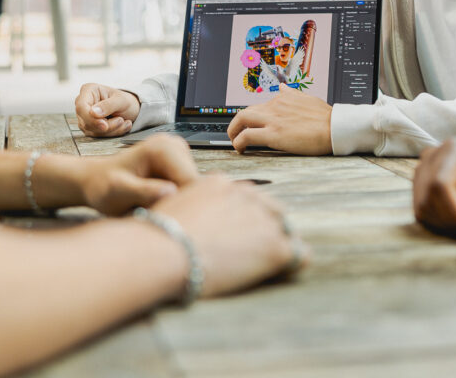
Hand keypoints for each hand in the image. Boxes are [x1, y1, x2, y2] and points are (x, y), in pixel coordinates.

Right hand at [75, 83, 140, 136]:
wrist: (129, 109)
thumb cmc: (124, 101)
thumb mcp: (121, 100)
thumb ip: (108, 105)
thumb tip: (92, 113)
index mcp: (88, 90)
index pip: (81, 106)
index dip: (90, 118)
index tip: (104, 125)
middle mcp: (83, 103)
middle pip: (86, 121)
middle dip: (106, 126)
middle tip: (121, 120)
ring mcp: (84, 117)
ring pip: (92, 131)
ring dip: (111, 130)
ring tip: (124, 121)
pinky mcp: (89, 128)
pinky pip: (98, 136)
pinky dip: (112, 133)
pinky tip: (123, 126)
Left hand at [77, 134, 198, 214]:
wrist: (95, 179)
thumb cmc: (102, 186)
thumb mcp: (118, 191)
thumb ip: (143, 191)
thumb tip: (170, 192)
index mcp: (163, 148)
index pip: (191, 182)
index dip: (179, 205)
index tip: (158, 215)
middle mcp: (176, 145)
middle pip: (196, 186)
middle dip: (178, 203)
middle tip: (150, 212)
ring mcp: (179, 153)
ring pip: (194, 189)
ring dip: (176, 203)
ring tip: (149, 206)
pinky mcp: (179, 163)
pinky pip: (187, 188)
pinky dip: (174, 200)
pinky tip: (154, 203)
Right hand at [154, 175, 307, 296]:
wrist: (164, 249)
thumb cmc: (158, 234)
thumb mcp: (172, 204)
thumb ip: (189, 203)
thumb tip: (187, 213)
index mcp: (221, 183)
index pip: (244, 196)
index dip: (241, 216)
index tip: (235, 232)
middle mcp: (246, 195)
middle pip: (268, 207)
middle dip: (262, 226)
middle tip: (250, 249)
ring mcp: (263, 219)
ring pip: (284, 228)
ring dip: (277, 243)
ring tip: (266, 263)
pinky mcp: (274, 246)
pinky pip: (298, 253)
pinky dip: (292, 263)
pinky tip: (282, 271)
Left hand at [227, 84, 331, 154]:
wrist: (335, 127)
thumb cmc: (326, 117)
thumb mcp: (307, 98)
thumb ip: (291, 93)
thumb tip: (282, 87)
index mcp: (282, 98)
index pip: (259, 106)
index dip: (252, 116)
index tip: (250, 124)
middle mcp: (274, 106)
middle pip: (245, 111)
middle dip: (236, 122)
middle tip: (234, 132)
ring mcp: (273, 119)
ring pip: (241, 119)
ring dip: (233, 131)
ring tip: (234, 141)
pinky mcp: (274, 134)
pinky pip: (248, 136)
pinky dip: (239, 142)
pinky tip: (239, 148)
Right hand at [413, 137, 455, 233]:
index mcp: (454, 148)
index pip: (440, 184)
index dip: (454, 209)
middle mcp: (431, 156)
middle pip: (428, 198)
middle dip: (450, 219)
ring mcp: (421, 169)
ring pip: (422, 207)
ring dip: (444, 222)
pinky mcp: (417, 183)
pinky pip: (421, 211)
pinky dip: (439, 221)